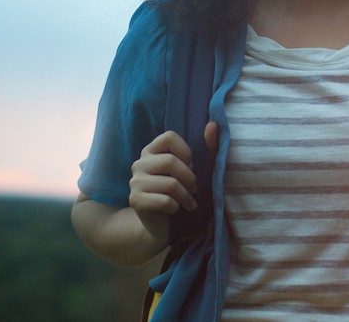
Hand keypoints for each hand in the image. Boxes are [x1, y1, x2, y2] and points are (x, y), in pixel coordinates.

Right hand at [127, 123, 218, 240]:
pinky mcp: (135, 201)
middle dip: (190, 178)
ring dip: (186, 196)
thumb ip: (206, 148)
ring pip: (170, 184)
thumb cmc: (179, 192)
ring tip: (188, 201)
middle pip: (171, 162)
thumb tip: (214, 125)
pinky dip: (177, 207)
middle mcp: (139, 163)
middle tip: (193, 188)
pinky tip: (176, 210)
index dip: (186, 151)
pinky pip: (165, 201)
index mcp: (151, 151)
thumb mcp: (193, 169)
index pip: (170, 136)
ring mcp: (134, 182)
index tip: (190, 166)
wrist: (159, 223)